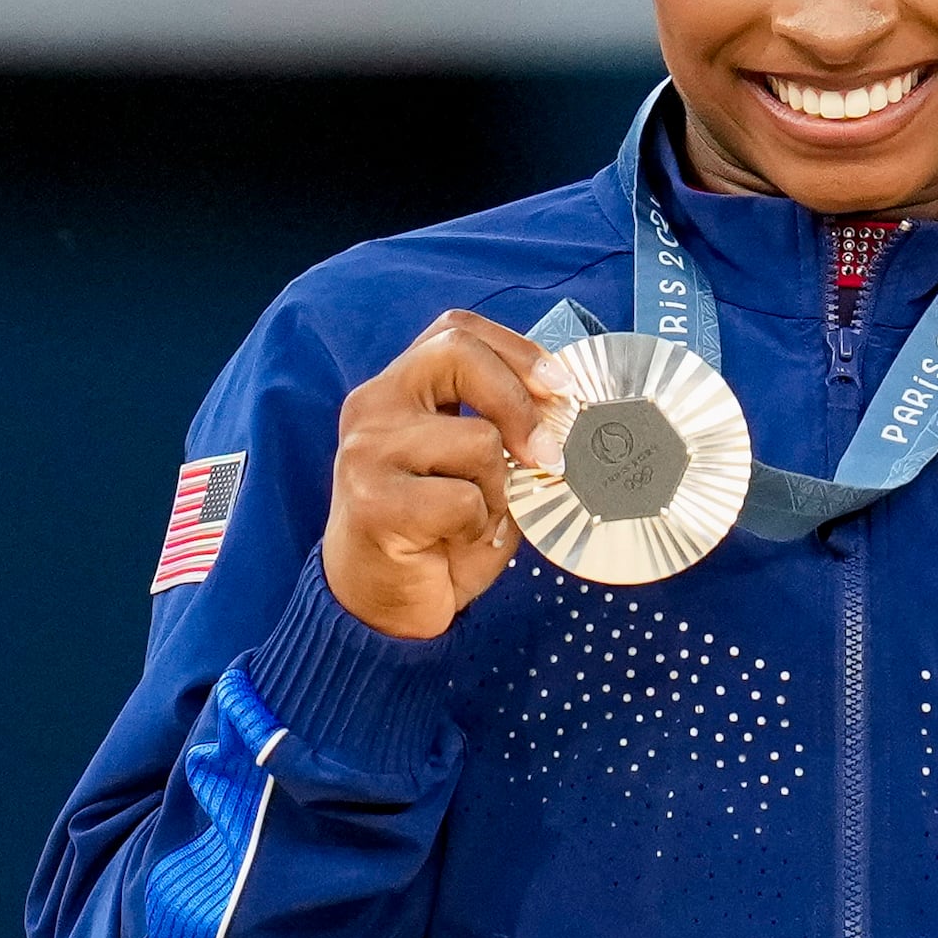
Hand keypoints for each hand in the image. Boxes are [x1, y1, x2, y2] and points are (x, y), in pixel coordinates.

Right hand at [322, 311, 552, 639]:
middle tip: (549, 456)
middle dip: (520, 403)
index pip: (456, 331)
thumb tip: (573, 414)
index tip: (563, 387)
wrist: (383, 606)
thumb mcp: (478, 470)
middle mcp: (372, 406)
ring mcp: (365, 451)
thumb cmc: (438, 534)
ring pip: (477, 439)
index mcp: (399, 390)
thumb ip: (507, 432)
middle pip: (459, 355)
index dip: (518, 349)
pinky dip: (479, 527)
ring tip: (476, 520)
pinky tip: (454, 544)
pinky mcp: (371, 501)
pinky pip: (464, 499)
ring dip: (500, 489)